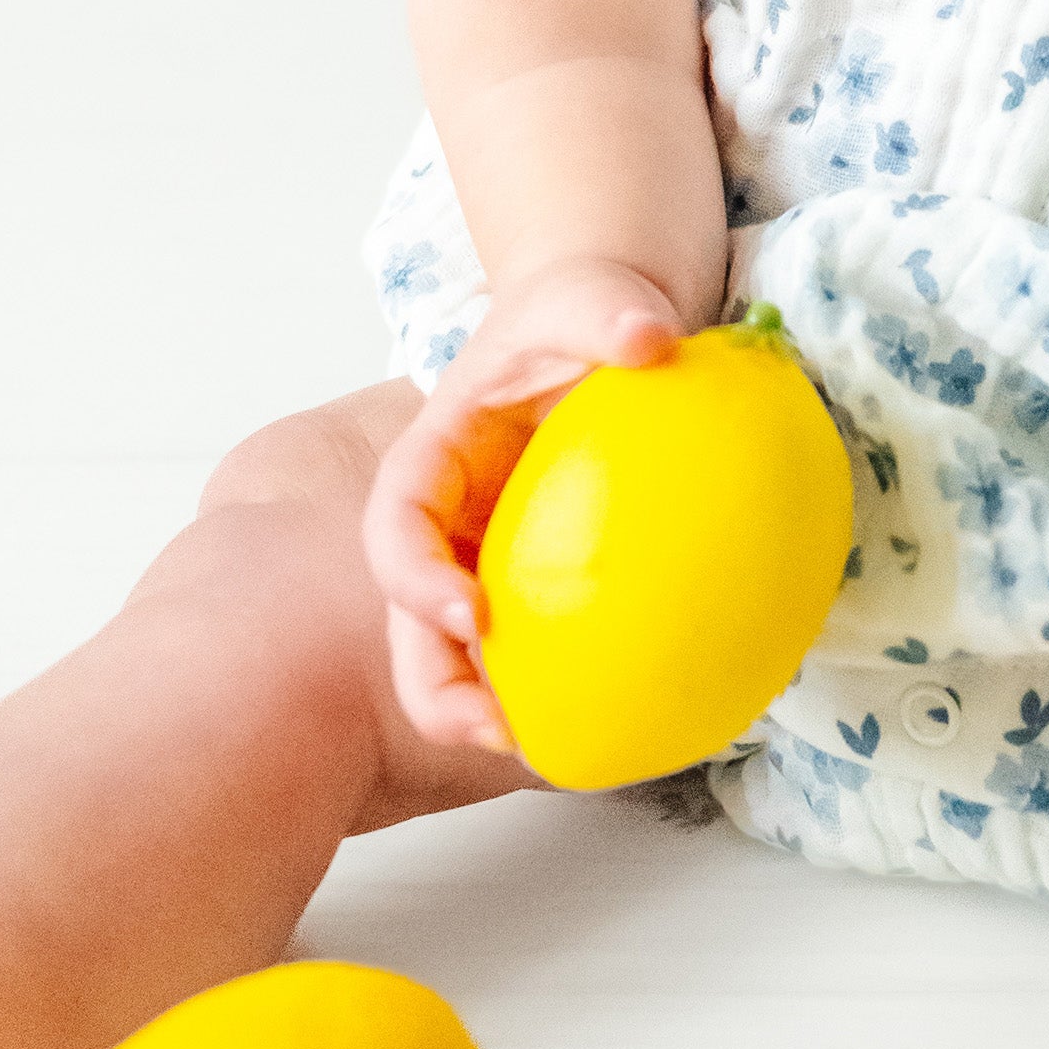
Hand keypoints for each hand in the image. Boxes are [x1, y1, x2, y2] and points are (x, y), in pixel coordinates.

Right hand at [359, 253, 687, 754]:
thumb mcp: (586, 297)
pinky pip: (535, 636)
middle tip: (491, 728)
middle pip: (411, 612)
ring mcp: (489, 550)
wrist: (611, 316)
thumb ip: (605, 313)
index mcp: (439, 452)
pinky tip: (608, 713)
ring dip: (483, 704)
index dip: (414, 575)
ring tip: (539, 751)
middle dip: (434, 681)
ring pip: (459, 646)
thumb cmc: (581, 306)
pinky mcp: (539, 571)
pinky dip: (553, 680)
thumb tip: (650, 340)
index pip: (398, 518)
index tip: (471, 614)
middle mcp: (451, 514)